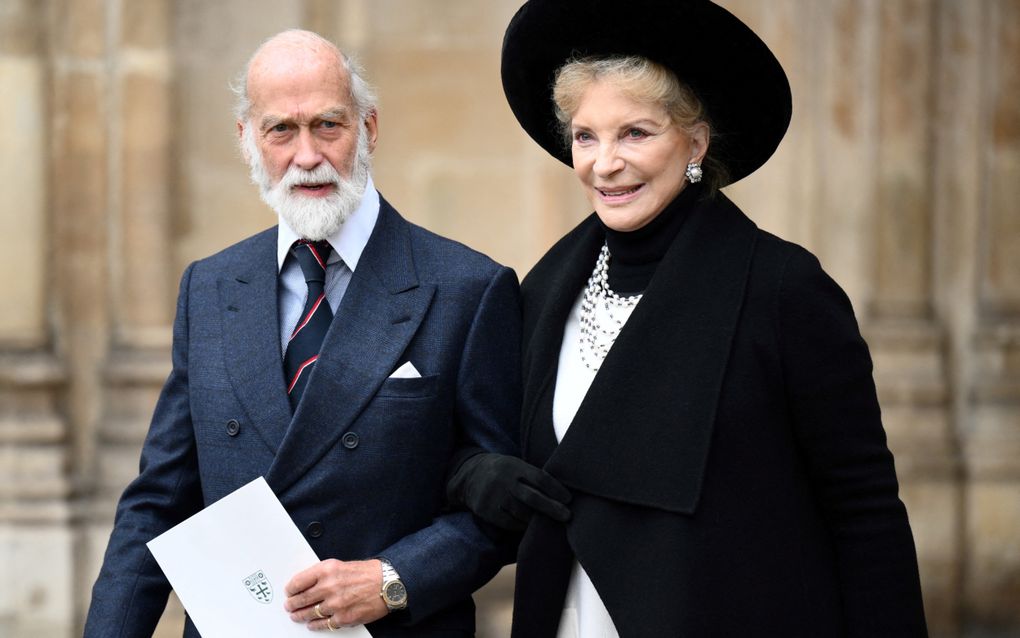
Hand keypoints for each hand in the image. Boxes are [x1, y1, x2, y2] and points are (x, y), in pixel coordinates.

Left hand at [284, 559, 387, 629]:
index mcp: (327, 570)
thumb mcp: (340, 565)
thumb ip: (323, 574)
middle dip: (292, 604)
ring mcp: (335, 604)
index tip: (289, 592)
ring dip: (300, 616)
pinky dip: (315, 625)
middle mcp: (329, 586)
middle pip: (301, 599)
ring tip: (296, 616)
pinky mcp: (343, 618)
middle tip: (289, 606)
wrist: (387, 584)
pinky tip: (311, 624)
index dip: (291, 589)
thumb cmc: (367, 573)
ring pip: (310, 613)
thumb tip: (306, 584)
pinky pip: (323, 624)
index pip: (299, 581)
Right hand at [447, 452, 570, 530]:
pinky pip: (509, 522)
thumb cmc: (504, 472)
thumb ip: (534, 476)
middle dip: (552, 508)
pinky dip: (522, 525)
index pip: (540, 478)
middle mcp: (504, 480)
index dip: (556, 489)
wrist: (470, 475)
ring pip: (521, 512)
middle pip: (532, 497)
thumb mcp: (516, 466)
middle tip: (567, 516)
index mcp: (514, 466)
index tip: (569, 499)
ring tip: (551, 523)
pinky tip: (531, 526)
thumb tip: (562, 493)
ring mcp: (494, 496)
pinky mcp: (486, 510)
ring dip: (538, 519)